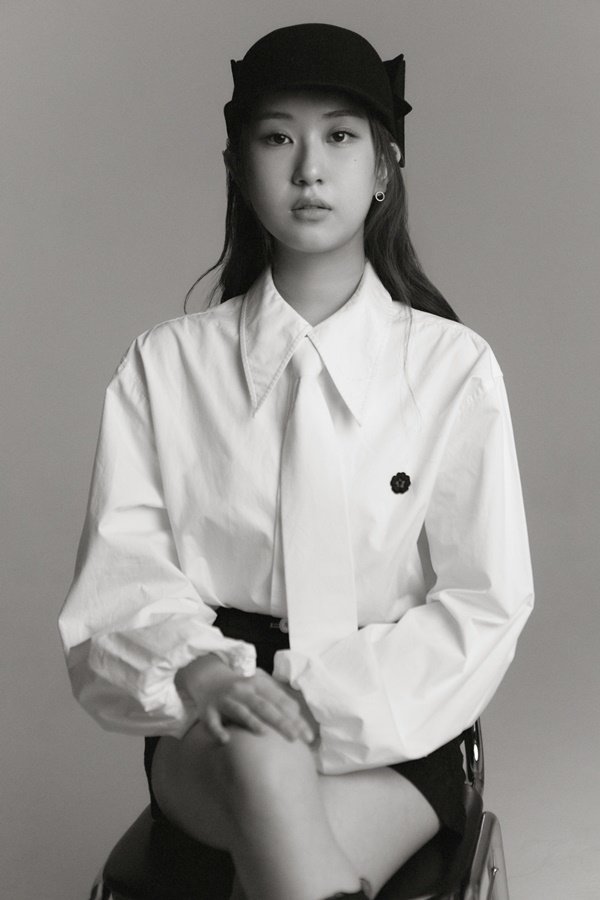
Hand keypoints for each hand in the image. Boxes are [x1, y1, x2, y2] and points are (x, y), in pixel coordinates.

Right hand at [176, 654, 315, 745]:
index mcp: (259, 685)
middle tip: (295, 738)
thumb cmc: (241, 688)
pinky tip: (226, 740)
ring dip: (251, 720)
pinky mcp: (208, 711)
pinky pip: (212, 722)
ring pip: (240, 711)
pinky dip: (218, 730)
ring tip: (263, 732)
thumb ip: (277, 699)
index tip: (308, 736)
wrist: (207, 677)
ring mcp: (225, 701)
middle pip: (264, 707)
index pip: (280, 702)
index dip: (295, 718)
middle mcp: (243, 691)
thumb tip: (298, 715)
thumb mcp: (259, 688)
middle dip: (280, 721)